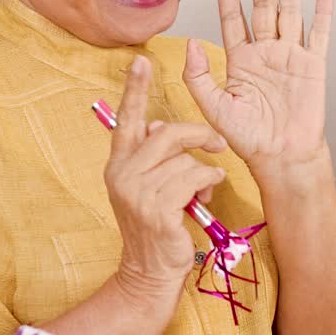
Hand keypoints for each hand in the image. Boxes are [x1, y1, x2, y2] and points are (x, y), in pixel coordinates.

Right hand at [107, 56, 228, 304]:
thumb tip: (160, 123)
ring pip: (185, 160)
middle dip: (198, 135)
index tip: (141, 61)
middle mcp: (122, 174)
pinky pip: (194, 179)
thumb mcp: (148, 187)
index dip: (135, 89)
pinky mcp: (157, 210)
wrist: (149, 273)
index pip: (127, 119)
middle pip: (166, 133)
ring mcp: (137, 193)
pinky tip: (205, 199)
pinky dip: (208, 185)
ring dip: (205, 173)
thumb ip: (153, 157)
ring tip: (205, 190)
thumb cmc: (155, 228)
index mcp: (118, 164)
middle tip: (218, 144)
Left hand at [182, 0, 332, 171]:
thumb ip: (198, 76)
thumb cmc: (246, 138)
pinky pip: (319, 35)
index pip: (232, 16)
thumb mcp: (212, 106)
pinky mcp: (313, 67)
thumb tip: (190, 43)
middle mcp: (265, 52)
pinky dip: (322, 14)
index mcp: (240, 59)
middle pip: (262, 4)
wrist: (279, 159)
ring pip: (289, 12)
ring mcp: (290, 56)